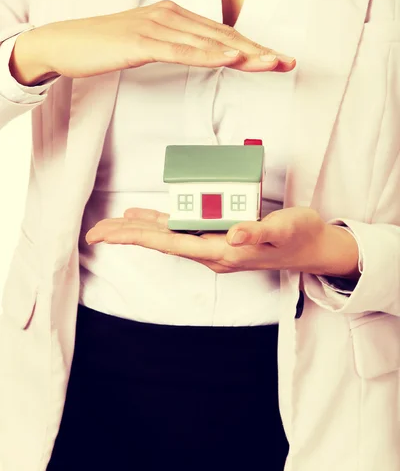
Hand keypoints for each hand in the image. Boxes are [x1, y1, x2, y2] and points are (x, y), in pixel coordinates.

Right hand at [10, 1, 294, 85]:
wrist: (65, 42)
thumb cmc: (105, 45)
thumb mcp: (146, 42)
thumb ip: (174, 44)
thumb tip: (199, 53)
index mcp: (173, 15)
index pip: (220, 32)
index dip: (250, 46)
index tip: (275, 58)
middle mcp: (170, 15)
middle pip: (221, 34)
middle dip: (257, 50)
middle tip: (286, 62)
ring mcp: (156, 27)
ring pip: (208, 42)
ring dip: (242, 54)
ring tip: (270, 63)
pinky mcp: (141, 42)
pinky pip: (181, 51)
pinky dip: (208, 55)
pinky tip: (230, 58)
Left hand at [85, 207, 359, 277]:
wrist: (312, 247)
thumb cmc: (299, 237)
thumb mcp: (283, 231)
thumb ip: (258, 234)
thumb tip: (232, 237)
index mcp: (221, 252)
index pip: (170, 243)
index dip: (137, 237)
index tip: (107, 235)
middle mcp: (212, 251)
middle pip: (161, 242)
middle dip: (127, 236)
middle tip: (94, 232)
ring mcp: (214, 245)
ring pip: (169, 237)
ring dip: (140, 231)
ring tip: (111, 225)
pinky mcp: (219, 237)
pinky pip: (183, 230)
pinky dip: (162, 223)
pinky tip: (147, 217)